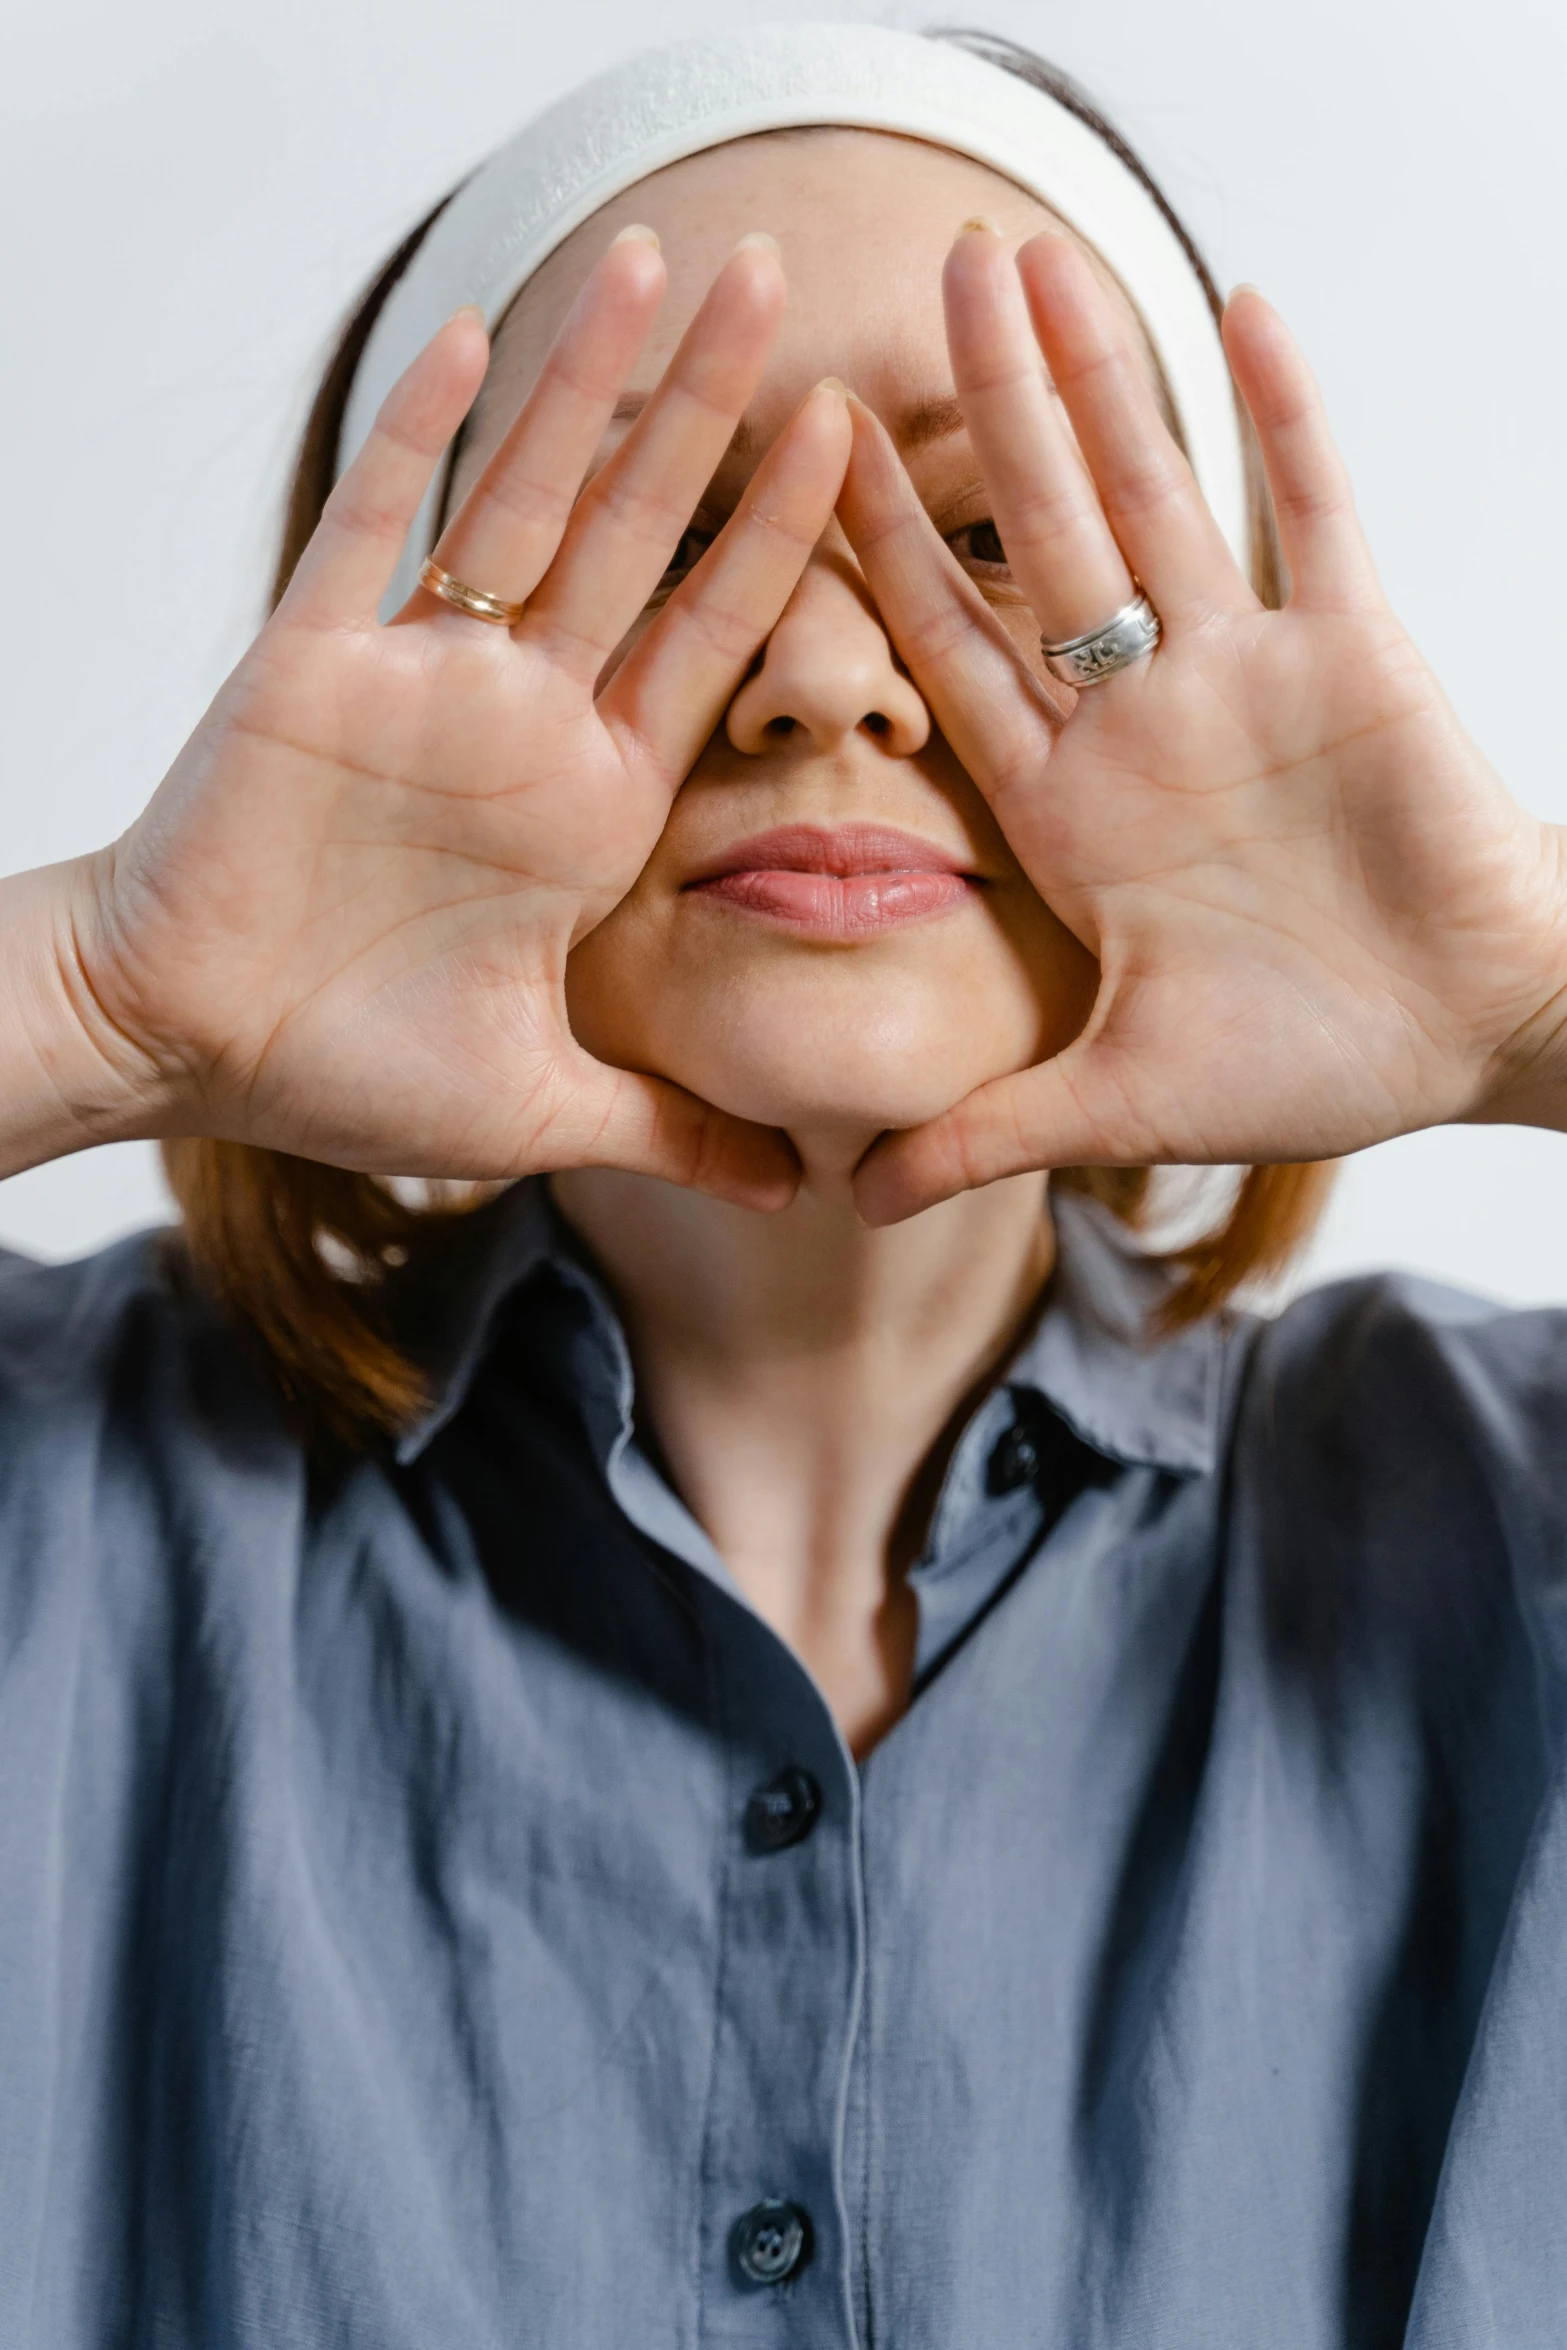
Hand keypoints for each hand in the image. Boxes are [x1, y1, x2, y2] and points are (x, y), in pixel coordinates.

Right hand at [40, 231, 849, 1204]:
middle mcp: (520, 720)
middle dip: (708, 413)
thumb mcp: (544, 1109)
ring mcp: (420, 680)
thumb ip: (671, 1129)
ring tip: (655, 257)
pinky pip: (373, 524)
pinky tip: (476, 329)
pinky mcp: (312, 662)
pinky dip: (418, 429)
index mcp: (590, 806)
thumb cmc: (344, 1073)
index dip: (785, 543)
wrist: (188, 1050)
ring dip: (587, 381)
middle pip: (639, 537)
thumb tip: (790, 1189)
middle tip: (780, 280)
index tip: (859, 443)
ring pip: (520, 498)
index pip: (710, 642)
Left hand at [838, 223, 1566, 1222]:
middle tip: (920, 276)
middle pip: (1042, 539)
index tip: (801, 464)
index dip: (881, 561)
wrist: (1464, 1038)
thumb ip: (983, 1133)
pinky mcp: (1357, 657)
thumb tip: (850, 1204)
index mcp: (1071, 810)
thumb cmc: (1306, 1066)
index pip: (954, 658)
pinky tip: (1239, 307)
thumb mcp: (1118, 1102)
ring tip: (1035, 258)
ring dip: (1100, 381)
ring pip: (1158, 499)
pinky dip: (1285, 417)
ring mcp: (1247, 676)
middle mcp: (1143, 721)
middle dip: (981, 412)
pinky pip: (1316, 513)